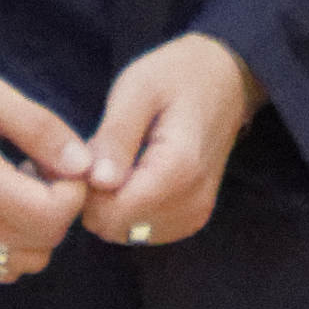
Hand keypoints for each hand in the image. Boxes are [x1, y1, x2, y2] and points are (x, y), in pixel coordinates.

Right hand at [0, 56, 96, 283]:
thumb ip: (40, 129)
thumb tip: (84, 165)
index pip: (53, 217)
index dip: (72, 190)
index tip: (58, 159)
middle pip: (45, 245)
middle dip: (59, 209)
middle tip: (39, 169)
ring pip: (24, 264)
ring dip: (36, 231)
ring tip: (16, 187)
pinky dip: (10, 245)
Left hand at [81, 33, 259, 245]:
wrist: (225, 79)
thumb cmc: (178, 75)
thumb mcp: (137, 89)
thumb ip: (115, 137)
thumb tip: (96, 182)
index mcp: (178, 169)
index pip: (113, 212)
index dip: (86, 189)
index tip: (82, 156)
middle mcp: (192, 200)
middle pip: (117, 226)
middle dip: (96, 198)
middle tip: (98, 155)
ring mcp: (195, 214)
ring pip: (126, 232)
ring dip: (110, 205)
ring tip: (115, 162)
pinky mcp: (191, 219)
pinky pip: (143, 231)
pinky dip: (127, 210)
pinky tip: (129, 177)